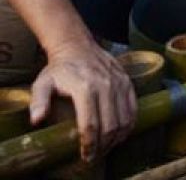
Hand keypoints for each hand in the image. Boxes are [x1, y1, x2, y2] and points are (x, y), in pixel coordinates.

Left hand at [30, 41, 137, 161]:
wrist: (78, 45)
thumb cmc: (59, 69)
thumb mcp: (42, 83)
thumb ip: (38, 101)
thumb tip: (37, 119)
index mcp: (85, 88)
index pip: (90, 124)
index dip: (89, 144)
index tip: (86, 155)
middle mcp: (105, 86)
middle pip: (110, 125)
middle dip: (104, 145)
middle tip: (96, 155)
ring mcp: (119, 83)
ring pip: (124, 119)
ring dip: (117, 138)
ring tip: (108, 147)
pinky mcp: (127, 82)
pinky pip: (133, 107)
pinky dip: (130, 124)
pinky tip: (121, 133)